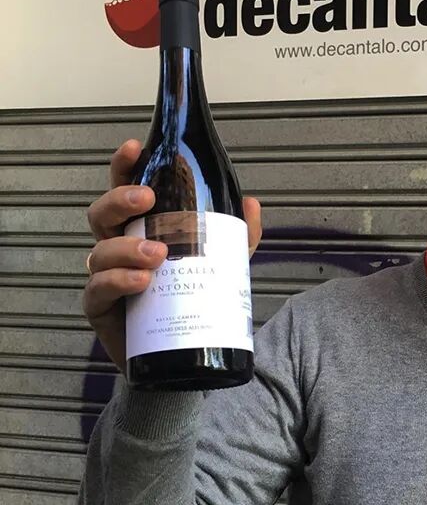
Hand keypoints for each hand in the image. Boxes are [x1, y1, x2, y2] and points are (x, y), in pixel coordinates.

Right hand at [82, 139, 262, 373]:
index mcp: (142, 230)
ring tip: (158, 256)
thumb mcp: (224, 266)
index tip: (135, 148)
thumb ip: (237, 237)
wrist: (183, 357)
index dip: (125, 167)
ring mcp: (106, 277)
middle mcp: (119, 248)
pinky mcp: (101, 308)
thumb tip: (251, 203)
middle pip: (102, 214)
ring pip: (99, 251)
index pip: (127, 191)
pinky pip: (96, 289)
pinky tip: (141, 282)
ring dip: (127, 247)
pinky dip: (117, 281)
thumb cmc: (192, 301)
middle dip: (119, 200)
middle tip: (146, 200)